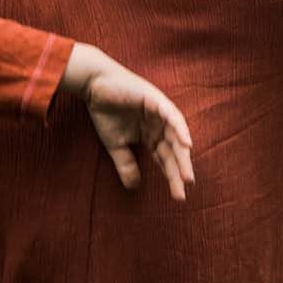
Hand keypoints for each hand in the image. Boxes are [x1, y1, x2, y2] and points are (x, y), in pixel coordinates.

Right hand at [61, 44, 194, 201]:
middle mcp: (160, 125)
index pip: (166, 159)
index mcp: (152, 135)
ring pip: (176, 135)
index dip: (172, 177)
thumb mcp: (115, 144)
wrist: (94, 86)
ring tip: (187, 175)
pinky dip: (180, 129)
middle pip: (174, 150)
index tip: (179, 196)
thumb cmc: (105, 111)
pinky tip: (186, 144)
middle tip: (186, 188)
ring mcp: (160, 111)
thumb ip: (126, 163)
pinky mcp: (156, 100)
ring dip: (183, 154)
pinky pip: (172, 116)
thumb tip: (134, 187)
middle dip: (180, 169)